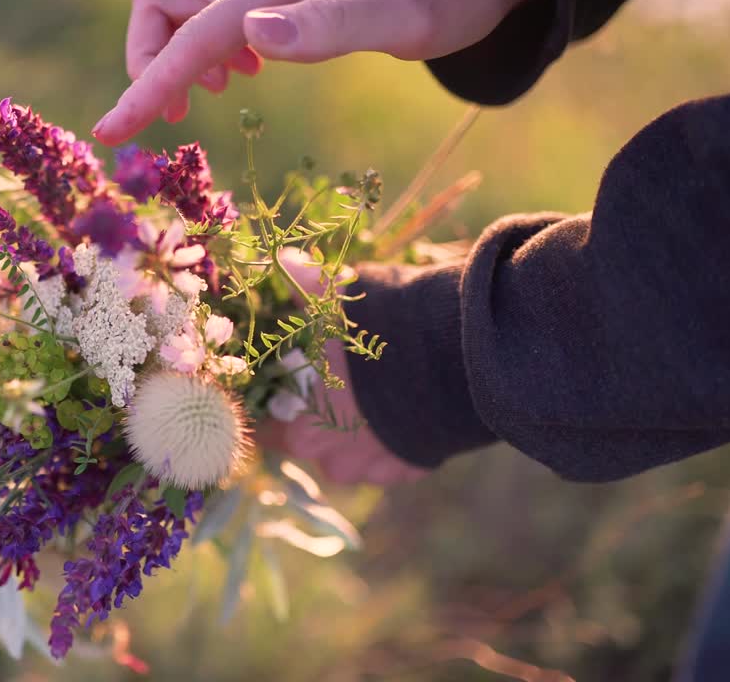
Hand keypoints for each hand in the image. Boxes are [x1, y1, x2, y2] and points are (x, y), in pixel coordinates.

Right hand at [93, 0, 547, 144]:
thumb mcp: (412, 19)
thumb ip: (332, 26)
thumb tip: (253, 37)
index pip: (189, 34)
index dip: (143, 86)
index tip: (109, 134)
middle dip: (150, 55)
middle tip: (182, 109)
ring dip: (177, 48)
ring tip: (216, 91)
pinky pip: (213, 2)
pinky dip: (207, 39)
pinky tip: (247, 65)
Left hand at [256, 250, 428, 485]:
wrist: (459, 359)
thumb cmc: (381, 333)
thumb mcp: (334, 301)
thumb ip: (303, 286)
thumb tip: (284, 258)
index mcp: (300, 429)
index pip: (269, 430)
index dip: (276, 405)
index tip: (286, 384)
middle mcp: (333, 461)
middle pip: (312, 441)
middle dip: (320, 416)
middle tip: (336, 382)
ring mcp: (375, 470)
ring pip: (353, 454)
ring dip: (358, 430)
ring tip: (374, 392)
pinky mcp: (413, 469)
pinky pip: (392, 456)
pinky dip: (394, 436)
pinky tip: (404, 405)